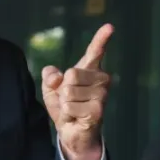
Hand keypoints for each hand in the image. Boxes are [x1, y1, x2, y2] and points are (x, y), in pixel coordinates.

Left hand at [42, 23, 112, 159]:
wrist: (72, 133)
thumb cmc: (65, 107)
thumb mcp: (51, 89)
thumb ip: (50, 76)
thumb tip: (56, 76)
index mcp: (90, 71)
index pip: (95, 52)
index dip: (101, 39)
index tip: (109, 27)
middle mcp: (101, 80)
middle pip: (72, 74)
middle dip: (62, 90)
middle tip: (69, 101)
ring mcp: (101, 95)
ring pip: (68, 92)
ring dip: (64, 104)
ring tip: (73, 110)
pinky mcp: (97, 110)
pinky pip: (69, 106)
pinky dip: (66, 115)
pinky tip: (75, 118)